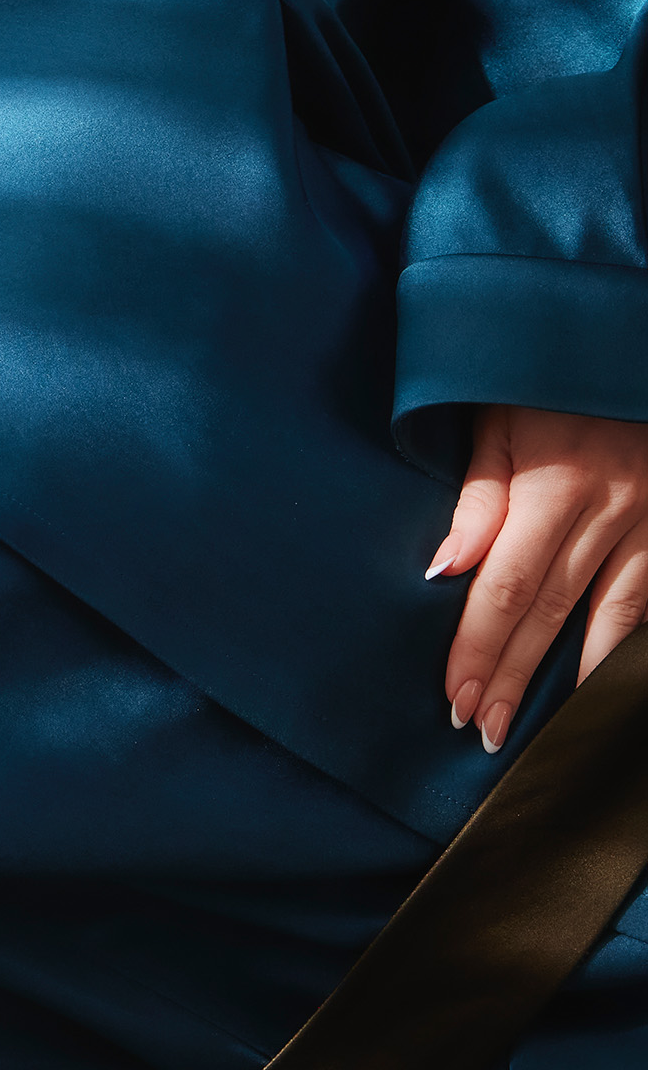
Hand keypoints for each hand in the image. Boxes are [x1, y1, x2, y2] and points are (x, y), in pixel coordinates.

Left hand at [431, 405, 647, 752]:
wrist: (624, 340)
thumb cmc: (545, 383)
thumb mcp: (498, 420)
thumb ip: (476, 498)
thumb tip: (441, 571)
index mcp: (554, 484)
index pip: (505, 587)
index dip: (479, 648)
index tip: (456, 698)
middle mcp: (611, 509)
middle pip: (553, 612)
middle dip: (517, 676)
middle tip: (485, 729)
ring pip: (619, 616)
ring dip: (579, 677)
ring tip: (550, 729)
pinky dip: (630, 642)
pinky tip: (608, 680)